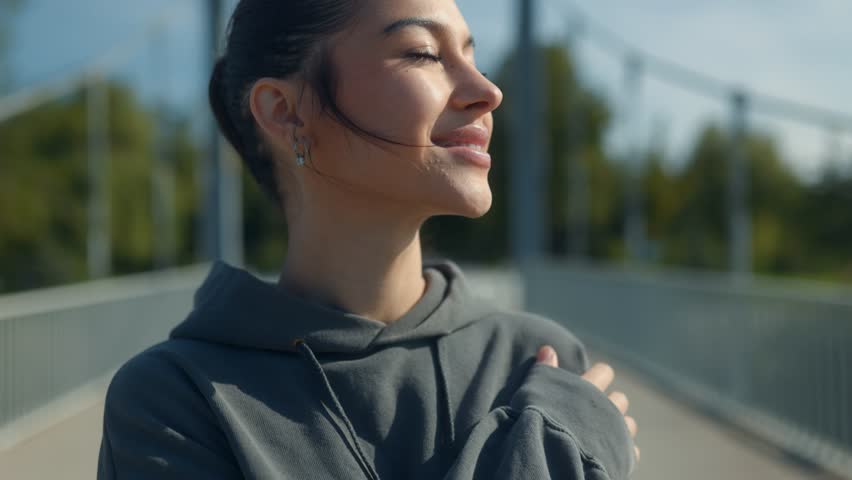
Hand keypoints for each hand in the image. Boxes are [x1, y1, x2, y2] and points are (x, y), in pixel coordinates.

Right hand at [536, 345, 639, 462]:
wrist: (556, 454)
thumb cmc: (543, 418)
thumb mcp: (537, 389)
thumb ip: (545, 369)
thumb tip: (547, 348)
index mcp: (590, 389)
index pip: (604, 372)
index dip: (598, 376)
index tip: (590, 383)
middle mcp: (608, 407)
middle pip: (620, 399)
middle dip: (610, 404)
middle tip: (593, 413)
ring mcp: (618, 431)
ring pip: (629, 424)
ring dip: (619, 427)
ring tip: (603, 435)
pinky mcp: (624, 454)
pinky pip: (631, 450)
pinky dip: (623, 451)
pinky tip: (610, 454)